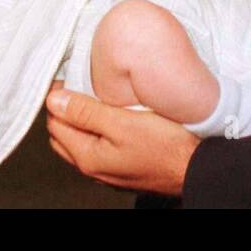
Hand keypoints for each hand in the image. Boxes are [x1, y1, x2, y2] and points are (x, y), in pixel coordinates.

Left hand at [45, 89, 199, 195]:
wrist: (196, 168)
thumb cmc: (164, 147)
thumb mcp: (122, 122)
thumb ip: (85, 112)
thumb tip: (54, 101)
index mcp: (87, 157)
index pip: (55, 124)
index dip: (58, 99)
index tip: (68, 78)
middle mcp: (93, 169)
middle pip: (63, 135)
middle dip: (65, 111)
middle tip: (79, 86)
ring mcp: (108, 172)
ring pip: (81, 142)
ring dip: (82, 121)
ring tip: (96, 98)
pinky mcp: (123, 169)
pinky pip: (99, 148)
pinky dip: (97, 132)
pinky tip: (113, 118)